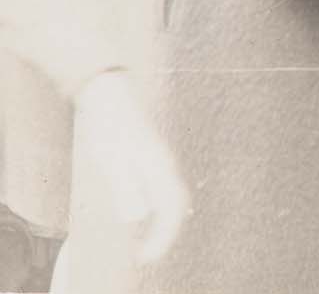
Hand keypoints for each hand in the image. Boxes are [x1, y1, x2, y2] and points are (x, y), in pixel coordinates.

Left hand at [76, 71, 188, 263]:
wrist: (107, 97)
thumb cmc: (107, 126)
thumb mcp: (111, 158)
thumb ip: (125, 185)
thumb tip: (137, 216)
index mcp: (159, 166)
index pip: (171, 209)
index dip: (162, 236)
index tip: (146, 256)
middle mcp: (164, 165)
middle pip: (177, 206)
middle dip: (165, 234)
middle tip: (147, 255)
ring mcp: (159, 162)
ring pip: (172, 198)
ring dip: (164, 223)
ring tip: (150, 243)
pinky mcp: (151, 160)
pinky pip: (163, 191)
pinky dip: (160, 210)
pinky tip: (148, 216)